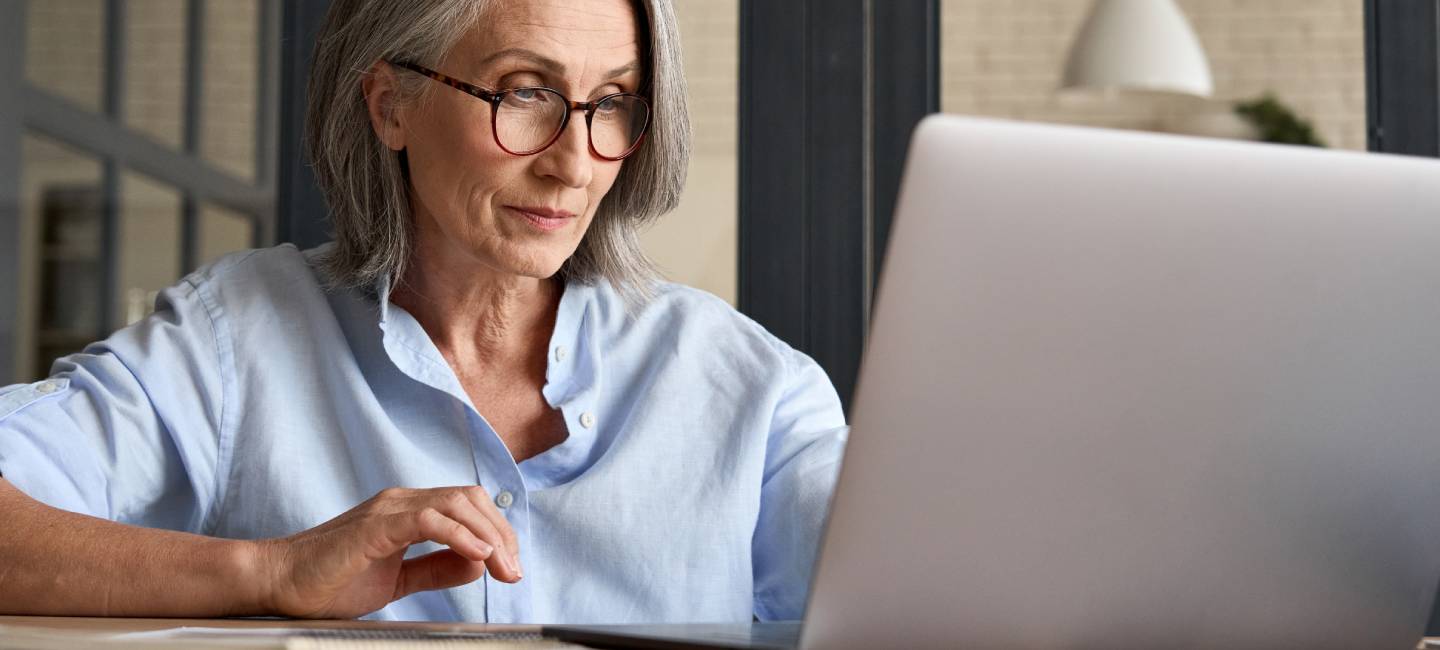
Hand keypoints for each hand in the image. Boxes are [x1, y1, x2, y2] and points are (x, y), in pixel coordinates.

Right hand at [252, 486, 522, 618]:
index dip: (497, 533)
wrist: (278, 583)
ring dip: (487, 536)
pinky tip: (477, 556)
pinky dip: (458, 535)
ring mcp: (387, 510)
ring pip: (456, 504)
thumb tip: (478, 563)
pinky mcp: (374, 526)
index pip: (469, 506)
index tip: (511, 567)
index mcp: (408, 511)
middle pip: (470, 499)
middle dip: (501, 535)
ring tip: (502, 567)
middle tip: (513, 572)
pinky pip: (427, 520)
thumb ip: (436, 568)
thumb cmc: (330, 581)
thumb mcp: (398, 579)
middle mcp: (401, 502)